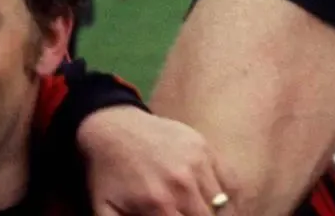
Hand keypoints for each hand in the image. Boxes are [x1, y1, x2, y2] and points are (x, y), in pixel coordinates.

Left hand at [77, 106, 225, 215]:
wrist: (112, 127)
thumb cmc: (108, 176)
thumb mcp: (105, 213)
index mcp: (159, 204)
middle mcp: (184, 183)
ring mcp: (198, 161)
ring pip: (224, 204)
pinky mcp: (204, 147)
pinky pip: (229, 180)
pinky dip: (229, 199)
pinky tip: (220, 208)